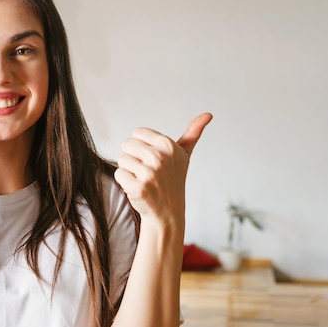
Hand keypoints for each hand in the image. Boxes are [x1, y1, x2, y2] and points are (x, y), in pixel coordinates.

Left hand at [114, 113, 211, 227]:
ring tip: (144, 180)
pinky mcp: (138, 188)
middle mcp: (160, 157)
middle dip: (133, 157)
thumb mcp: (184, 155)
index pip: (137, 133)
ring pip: (122, 160)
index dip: (142, 146)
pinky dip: (125, 182)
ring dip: (129, 170)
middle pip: (126, 144)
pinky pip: (119, 174)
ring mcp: (149, 174)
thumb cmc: (173, 179)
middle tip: (148, 171)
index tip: (154, 158)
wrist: (167, 212)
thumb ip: (192, 133)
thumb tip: (208, 114)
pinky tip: (139, 189)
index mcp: (168, 145)